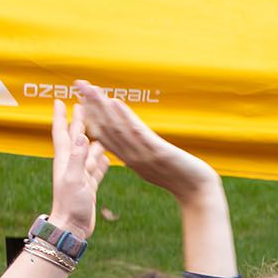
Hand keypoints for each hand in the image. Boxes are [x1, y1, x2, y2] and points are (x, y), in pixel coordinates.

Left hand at [46, 100, 111, 235]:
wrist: (72, 227)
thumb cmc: (69, 205)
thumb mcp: (73, 179)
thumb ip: (77, 158)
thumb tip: (81, 136)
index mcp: (65, 160)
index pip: (62, 132)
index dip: (60, 116)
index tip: (59, 100)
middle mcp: (72, 164)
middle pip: (75, 137)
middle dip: (78, 121)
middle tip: (83, 106)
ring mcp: (80, 175)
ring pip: (88, 152)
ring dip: (94, 139)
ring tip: (100, 128)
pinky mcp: (89, 185)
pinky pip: (97, 168)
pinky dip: (102, 160)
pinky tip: (107, 156)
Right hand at [76, 83, 218, 198]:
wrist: (199, 192)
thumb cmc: (181, 178)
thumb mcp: (155, 165)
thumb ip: (141, 153)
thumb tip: (135, 141)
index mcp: (130, 160)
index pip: (104, 136)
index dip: (90, 117)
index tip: (80, 98)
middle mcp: (132, 157)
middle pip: (105, 129)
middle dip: (91, 106)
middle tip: (78, 84)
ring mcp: (143, 155)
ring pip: (117, 129)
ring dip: (102, 107)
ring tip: (91, 88)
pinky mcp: (158, 152)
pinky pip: (137, 133)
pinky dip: (125, 117)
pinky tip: (116, 102)